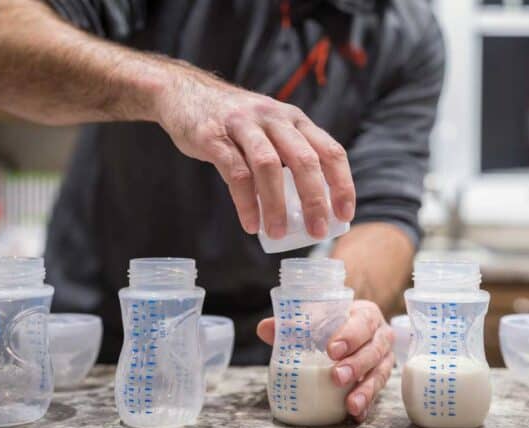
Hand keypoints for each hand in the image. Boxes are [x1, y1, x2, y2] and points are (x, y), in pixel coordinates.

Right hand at [155, 63, 355, 238]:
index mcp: (294, 119)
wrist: (183, 93)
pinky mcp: (214, 136)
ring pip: (269, 166)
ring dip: (276, 205)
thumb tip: (308, 208)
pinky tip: (250, 224)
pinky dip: (246, 202)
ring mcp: (243, 125)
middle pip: (304, 160)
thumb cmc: (234, 123)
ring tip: (278, 233)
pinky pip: (235, 173)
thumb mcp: (269, 129)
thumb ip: (288, 157)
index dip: (342, 184)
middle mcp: (274, 118)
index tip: (345, 215)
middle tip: (317, 231)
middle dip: (314, 200)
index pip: (330, 151)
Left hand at [257, 300, 394, 422]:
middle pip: (373, 350)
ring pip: (379, 374)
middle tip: (337, 377)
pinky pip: (377, 394)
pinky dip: (366, 404)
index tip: (332, 350)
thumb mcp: (316, 318)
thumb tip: (265, 328)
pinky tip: (356, 414)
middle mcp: (380, 337)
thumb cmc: (332, 323)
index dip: (350, 336)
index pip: (363, 322)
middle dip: (356, 365)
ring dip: (365, 390)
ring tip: (350, 404)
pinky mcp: (379, 379)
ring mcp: (383, 360)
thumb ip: (292, 323)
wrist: (349, 333)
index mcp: (366, 315)